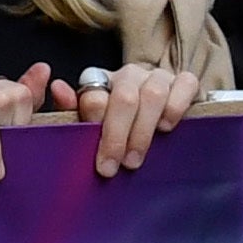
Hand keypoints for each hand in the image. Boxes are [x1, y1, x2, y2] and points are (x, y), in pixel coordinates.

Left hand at [75, 61, 201, 176]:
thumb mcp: (93, 124)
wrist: (161, 122)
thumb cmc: (121, 127)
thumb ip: (73, 110)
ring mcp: (158, 76)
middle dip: (117, 136)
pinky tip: (166, 128)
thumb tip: (57, 88)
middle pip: (124, 98)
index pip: (94, 96)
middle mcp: (129, 75)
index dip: (94, 128)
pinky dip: (175, 107)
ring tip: (135, 160)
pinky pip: (184, 85)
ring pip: (153, 95)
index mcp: (102, 81)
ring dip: (143, 131)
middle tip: (113, 168)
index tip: (98, 160)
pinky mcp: (184, 81)